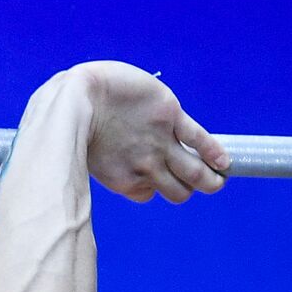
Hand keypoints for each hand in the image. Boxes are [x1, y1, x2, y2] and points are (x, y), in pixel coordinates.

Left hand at [68, 61, 229, 203]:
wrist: (75, 96)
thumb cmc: (67, 119)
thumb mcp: (79, 150)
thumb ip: (92, 160)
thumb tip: (75, 163)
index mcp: (123, 178)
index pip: (148, 194)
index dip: (155, 189)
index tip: (159, 180)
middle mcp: (146, 166)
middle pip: (180, 191)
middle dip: (194, 189)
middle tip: (206, 183)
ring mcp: (160, 143)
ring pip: (196, 173)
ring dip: (211, 179)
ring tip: (217, 178)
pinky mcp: (170, 117)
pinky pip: (201, 140)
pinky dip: (215, 153)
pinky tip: (224, 161)